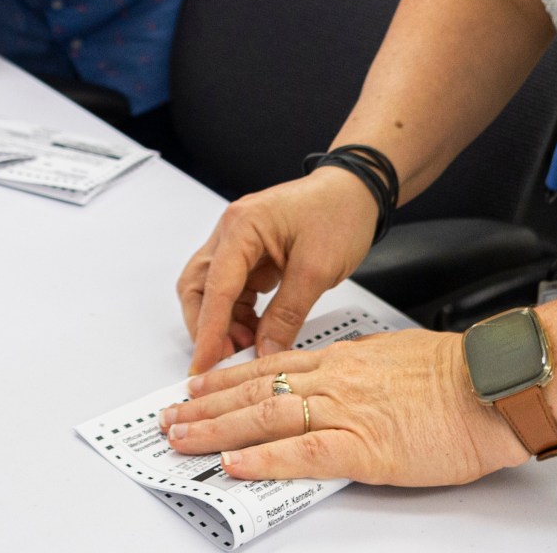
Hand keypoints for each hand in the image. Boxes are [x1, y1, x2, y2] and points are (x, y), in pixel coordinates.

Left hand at [157, 329, 528, 485]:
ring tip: (182, 440)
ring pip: (266, 418)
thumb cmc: (461, 374)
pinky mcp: (366, 447)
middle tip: (170, 419)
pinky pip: (304, 453)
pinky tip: (235, 465)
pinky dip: (265, 459)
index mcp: (345, 358)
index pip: (270, 367)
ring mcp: (347, 412)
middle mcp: (336, 379)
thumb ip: (363, 366)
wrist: (496, 385)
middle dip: (206, 407)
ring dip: (217, 431)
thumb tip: (341, 376)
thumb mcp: (398, 356)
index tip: (197, 388)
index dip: (227, 380)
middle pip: (255, 391)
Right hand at [176, 170, 378, 373]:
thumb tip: (265, 351)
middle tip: (224, 359)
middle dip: (205, 326)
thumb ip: (287, 314)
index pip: (215, 287)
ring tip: (248, 347)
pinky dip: (239, 316)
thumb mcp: (317, 269)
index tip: (202, 365)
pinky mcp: (251, 255)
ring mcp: (240, 243)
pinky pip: (234, 291)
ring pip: (212, 292)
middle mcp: (232, 231)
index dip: (208, 331)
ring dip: (224, 323)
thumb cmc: (340, 212)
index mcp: (242, 226)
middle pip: (198, 287)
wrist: (357, 191)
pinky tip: (256, 332)